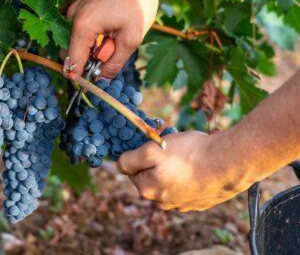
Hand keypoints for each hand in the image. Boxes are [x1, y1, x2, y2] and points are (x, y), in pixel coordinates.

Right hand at [66, 0, 158, 78]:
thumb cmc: (138, 2)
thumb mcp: (132, 38)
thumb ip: (114, 63)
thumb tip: (102, 80)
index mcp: (83, 26)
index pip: (72, 61)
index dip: (79, 77)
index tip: (88, 87)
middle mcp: (73, 17)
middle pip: (71, 51)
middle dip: (87, 62)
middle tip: (108, 61)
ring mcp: (75, 9)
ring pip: (77, 40)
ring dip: (92, 49)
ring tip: (113, 42)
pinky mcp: (81, 5)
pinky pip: (82, 29)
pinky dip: (93, 37)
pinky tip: (110, 32)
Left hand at [117, 131, 256, 211]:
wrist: (229, 163)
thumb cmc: (189, 154)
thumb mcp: (153, 150)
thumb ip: (131, 159)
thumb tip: (120, 164)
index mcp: (147, 190)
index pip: (130, 169)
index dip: (139, 153)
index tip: (152, 145)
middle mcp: (162, 202)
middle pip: (149, 176)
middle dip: (155, 162)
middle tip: (171, 149)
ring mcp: (181, 205)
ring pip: (167, 182)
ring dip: (171, 170)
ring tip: (186, 157)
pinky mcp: (198, 203)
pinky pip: (185, 187)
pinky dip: (188, 177)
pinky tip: (198, 167)